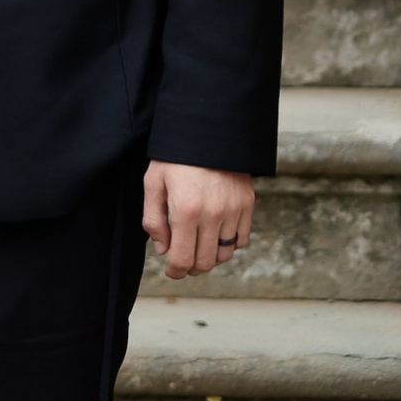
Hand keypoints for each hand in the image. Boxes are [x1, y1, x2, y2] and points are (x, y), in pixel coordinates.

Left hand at [143, 163, 253, 280]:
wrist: (207, 129)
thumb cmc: (175, 157)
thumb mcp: (153, 183)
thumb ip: (153, 220)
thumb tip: (163, 250)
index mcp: (186, 211)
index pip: (182, 259)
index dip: (175, 271)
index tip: (171, 271)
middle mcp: (213, 214)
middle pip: (205, 262)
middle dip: (191, 268)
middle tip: (182, 261)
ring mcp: (234, 209)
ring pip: (225, 255)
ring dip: (210, 257)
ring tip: (198, 246)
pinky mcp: (247, 203)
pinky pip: (241, 239)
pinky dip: (229, 244)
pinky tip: (215, 235)